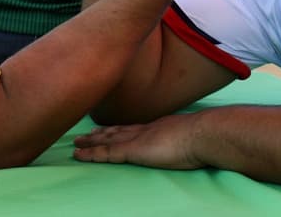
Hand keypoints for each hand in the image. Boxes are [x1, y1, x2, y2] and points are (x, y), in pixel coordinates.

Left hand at [73, 114, 203, 169]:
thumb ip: (185, 140)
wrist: (203, 134)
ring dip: (90, 142)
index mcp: (158, 126)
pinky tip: (80, 155)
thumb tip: (190, 146)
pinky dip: (91, 154)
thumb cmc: (204, 138)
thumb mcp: (191, 137)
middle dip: (100, 133)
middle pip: (116, 130)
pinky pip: (106, 153)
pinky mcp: (133, 150)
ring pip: (107, 140)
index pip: (132, 128)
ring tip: (76, 144)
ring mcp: (137, 139)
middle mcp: (144, 129)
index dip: (117, 129)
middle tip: (84, 135)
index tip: (106, 129)